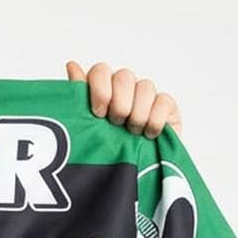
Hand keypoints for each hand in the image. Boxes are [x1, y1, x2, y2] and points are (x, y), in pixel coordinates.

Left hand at [66, 61, 181, 138]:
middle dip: (119, 104)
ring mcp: (146, 95)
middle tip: (117, 124)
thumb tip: (71, 65)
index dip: (100, 90)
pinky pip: (163, 101)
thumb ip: (79, 96)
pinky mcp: (166, 106)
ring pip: (145, 87)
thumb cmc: (106, 149)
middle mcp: (125, 87)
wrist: (133, 172)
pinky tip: (148, 134)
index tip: (98, 114)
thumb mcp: (86, 126)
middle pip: (124, 76)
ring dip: (137, 115)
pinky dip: (155, 120)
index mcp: (103, 88)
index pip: (101, 71)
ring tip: (132, 133)